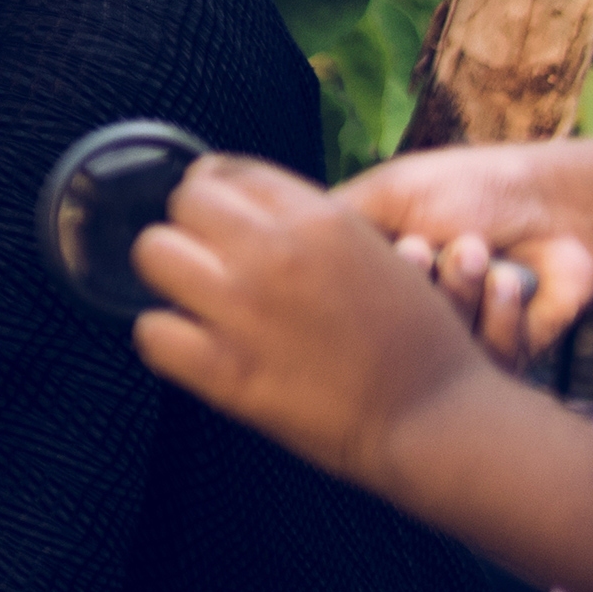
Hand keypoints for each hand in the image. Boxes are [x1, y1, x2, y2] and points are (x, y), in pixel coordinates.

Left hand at [132, 153, 507, 496]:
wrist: (441, 420)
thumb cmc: (417, 341)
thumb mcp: (376, 252)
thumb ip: (311, 221)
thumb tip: (236, 193)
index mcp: (321, 219)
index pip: (229, 171)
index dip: (218, 193)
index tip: (220, 216)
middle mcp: (277, 254)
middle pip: (183, 203)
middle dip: (191, 228)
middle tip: (208, 259)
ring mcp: (247, 311)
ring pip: (153, 255)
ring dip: (170, 274)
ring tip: (194, 296)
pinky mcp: (227, 370)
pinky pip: (151, 331)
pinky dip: (164, 337)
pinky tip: (190, 343)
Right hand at [338, 136, 592, 365]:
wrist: (559, 205)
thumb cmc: (468, 188)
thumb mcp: (384, 195)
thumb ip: (321, 223)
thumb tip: (254, 239)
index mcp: (373, 278)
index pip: (330, 304)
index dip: (339, 289)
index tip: (362, 254)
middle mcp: (409, 313)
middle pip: (380, 335)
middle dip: (408, 286)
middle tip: (423, 249)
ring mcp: (456, 337)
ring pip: (434, 351)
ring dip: (459, 294)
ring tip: (475, 253)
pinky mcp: (504, 356)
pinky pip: (490, 363)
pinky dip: (501, 315)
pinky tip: (509, 280)